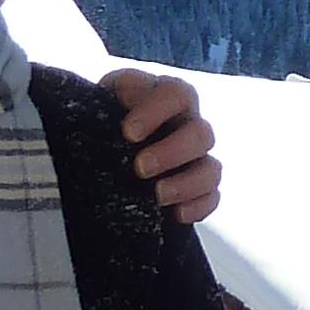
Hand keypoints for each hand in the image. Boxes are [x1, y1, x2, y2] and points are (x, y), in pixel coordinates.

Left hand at [105, 68, 219, 223]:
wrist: (97, 154)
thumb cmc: (101, 122)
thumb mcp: (98, 102)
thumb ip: (105, 97)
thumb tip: (105, 104)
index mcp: (165, 97)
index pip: (175, 95)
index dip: (157, 113)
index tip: (129, 133)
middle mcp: (187, 125)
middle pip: (201, 134)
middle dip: (172, 153)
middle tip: (140, 168)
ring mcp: (195, 158)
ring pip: (211, 169)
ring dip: (187, 184)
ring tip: (157, 197)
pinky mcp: (197, 188)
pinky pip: (212, 198)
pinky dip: (198, 206)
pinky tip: (176, 214)